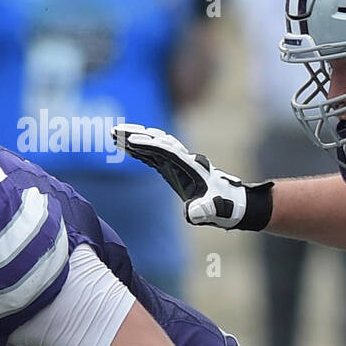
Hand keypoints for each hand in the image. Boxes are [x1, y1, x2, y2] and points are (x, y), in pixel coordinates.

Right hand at [111, 123, 273, 230]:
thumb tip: (191, 214)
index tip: (131, 141)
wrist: (231, 203)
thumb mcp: (212, 210)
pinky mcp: (172, 168)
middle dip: (137, 135)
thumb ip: (202, 210)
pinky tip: (123, 146)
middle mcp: (183, 159)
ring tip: (114, 134)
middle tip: (115, 131)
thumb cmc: (223, 206)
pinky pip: (152, 154)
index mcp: (190, 166)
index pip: (167, 151)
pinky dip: (138, 149)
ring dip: (135, 138)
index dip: (150, 145)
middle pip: (158, 141)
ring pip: (154, 144)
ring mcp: (177, 162)